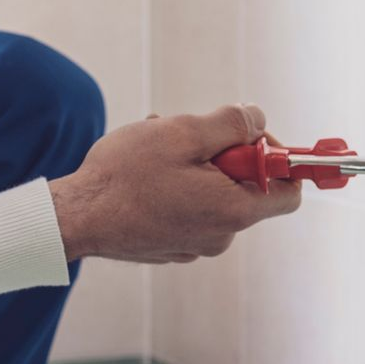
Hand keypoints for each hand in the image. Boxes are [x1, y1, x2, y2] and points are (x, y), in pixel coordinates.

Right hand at [48, 104, 301, 263]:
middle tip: (188, 133)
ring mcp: (194, 243)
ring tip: (156, 145)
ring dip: (193, 162)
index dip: (278, 156)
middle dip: (222, 151)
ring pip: (212, 190)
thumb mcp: (183, 133)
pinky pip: (189, 206)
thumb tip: (258, 119)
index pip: (288, 191)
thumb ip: (230, 124)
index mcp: (232, 211)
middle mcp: (220, 236)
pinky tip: (145, 168)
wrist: (75, 217)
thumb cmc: (125, 175)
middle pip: (245, 184)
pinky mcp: (171, 244)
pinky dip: (177, 183)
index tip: (250, 134)